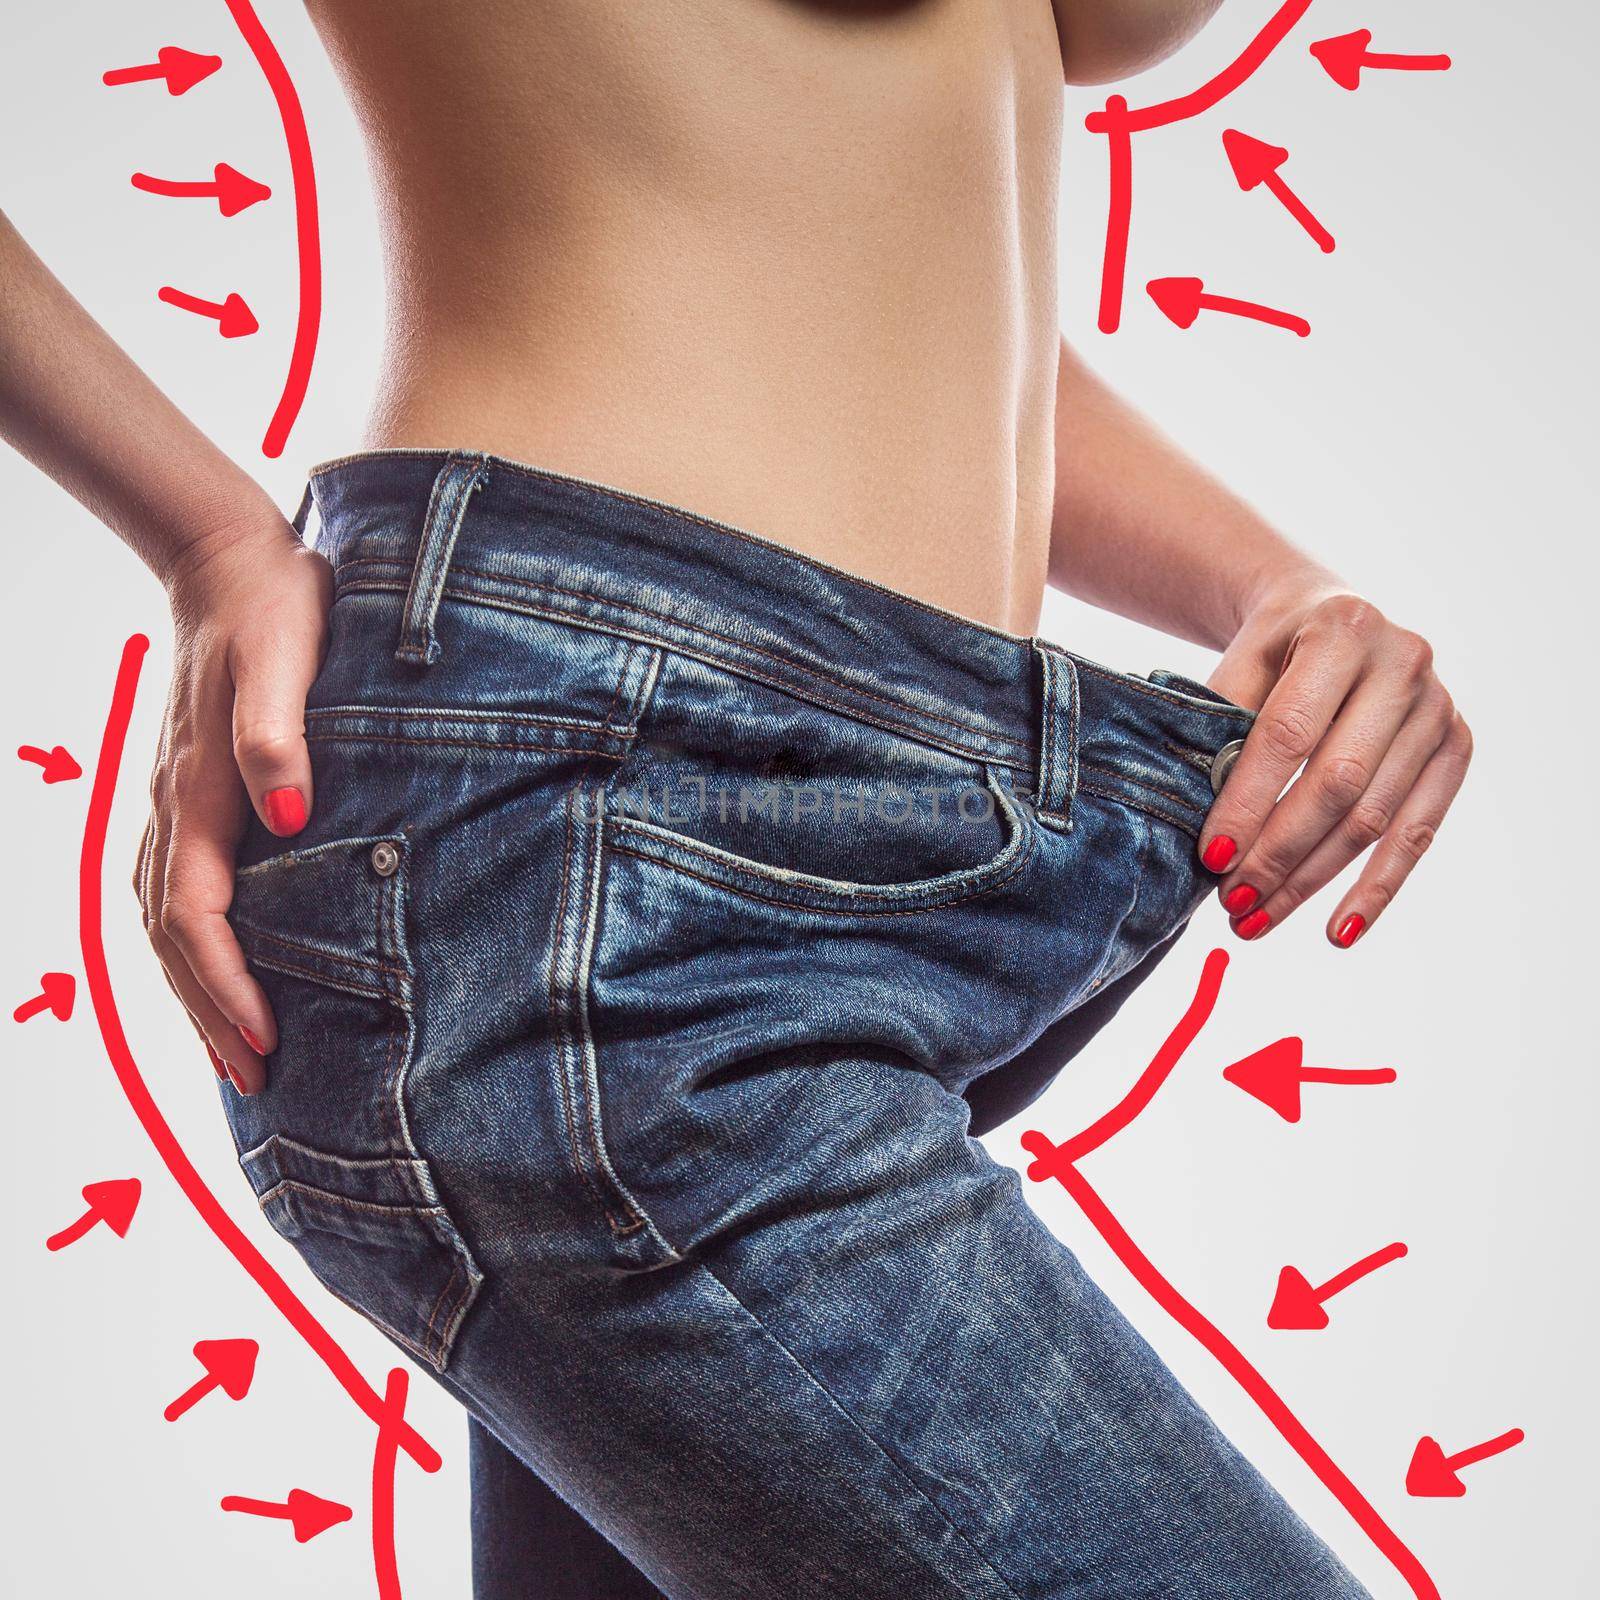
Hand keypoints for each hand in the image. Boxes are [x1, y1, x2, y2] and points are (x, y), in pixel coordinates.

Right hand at [134, 510, 332, 1091]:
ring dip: (194, 989)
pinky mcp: (186, 793)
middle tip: (255, 1078)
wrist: (228, 561)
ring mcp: (171, 802)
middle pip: (174, 936)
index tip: (263, 1039)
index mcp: (198, 787)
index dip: (226, 983)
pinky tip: (217, 969)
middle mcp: (174, 806)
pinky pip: (173, 889)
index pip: (198, 914)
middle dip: (209, 1011)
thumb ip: (278, 733)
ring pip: (164, 920)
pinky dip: (188, 946)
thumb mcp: (285, 657)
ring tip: (233, 1049)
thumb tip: (289, 816)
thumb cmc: (273, 607)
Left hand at [1200, 575, 1471, 947]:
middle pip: (1338, 782)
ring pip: (1374, 816)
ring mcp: (1438, 706)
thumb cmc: (1271, 650)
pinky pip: (1419, 830)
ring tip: (1258, 920)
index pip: (1289, 734)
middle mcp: (1403, 664)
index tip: (1211, 858)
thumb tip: (1211, 833)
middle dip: (1279, 852)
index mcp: (1341, 630)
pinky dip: (1378, 886)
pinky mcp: (1457, 745)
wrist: (1327, 612)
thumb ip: (1224, 733)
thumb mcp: (1238, 667)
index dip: (1249, 801)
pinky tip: (1340, 930)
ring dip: (1313, 880)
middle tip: (1232, 902)